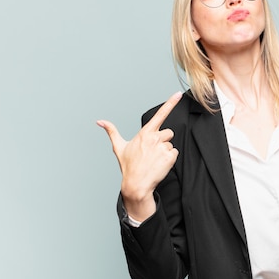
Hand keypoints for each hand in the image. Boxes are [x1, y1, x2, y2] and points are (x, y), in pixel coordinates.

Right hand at [97, 92, 182, 220]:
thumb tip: (100, 121)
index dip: (171, 103)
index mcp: (145, 133)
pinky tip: (159, 165)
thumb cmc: (128, 166)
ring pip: (171, 144)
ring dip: (165, 151)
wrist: (136, 185)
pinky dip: (169, 159)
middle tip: (152, 152)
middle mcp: (154, 138)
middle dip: (163, 140)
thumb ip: (111, 131)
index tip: (178, 94)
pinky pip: (175, 153)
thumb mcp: (119, 147)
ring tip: (154, 160)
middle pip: (168, 133)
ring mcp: (163, 148)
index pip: (160, 114)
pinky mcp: (170, 157)